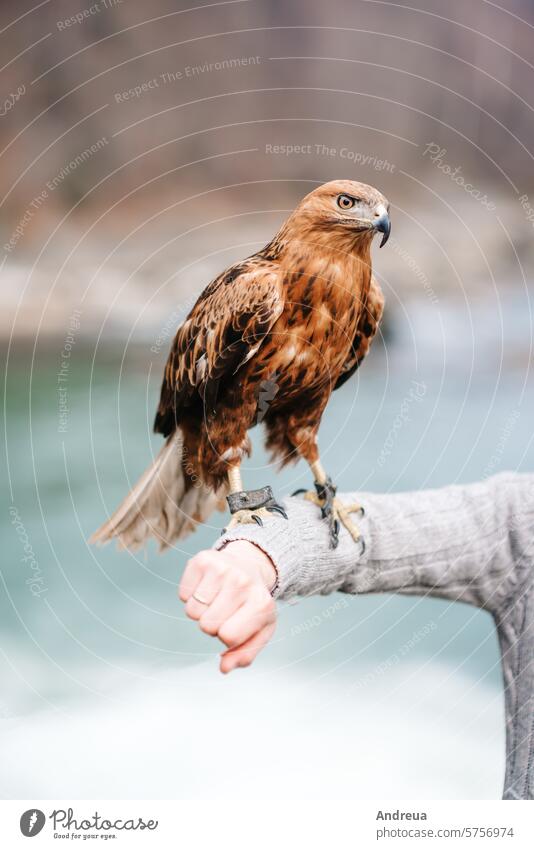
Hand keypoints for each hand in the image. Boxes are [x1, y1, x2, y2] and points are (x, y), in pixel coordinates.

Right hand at [179, 541, 277, 673]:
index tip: (234, 624)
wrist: (249, 565)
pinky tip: (206, 587)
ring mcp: (223, 569)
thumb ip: (245, 654)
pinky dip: (190, 595)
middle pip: (207, 625)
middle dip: (212, 624)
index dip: (226, 637)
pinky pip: (183, 594)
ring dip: (200, 611)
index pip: (228, 636)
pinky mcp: (203, 559)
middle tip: (224, 610)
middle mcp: (243, 583)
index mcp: (261, 604)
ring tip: (215, 599)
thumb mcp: (259, 630)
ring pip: (192, 611)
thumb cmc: (252, 603)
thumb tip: (224, 668)